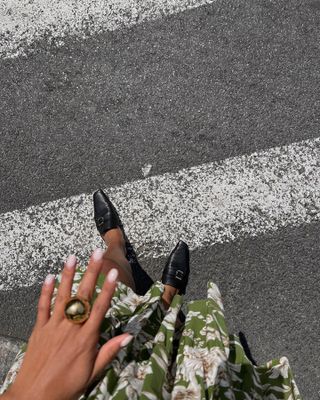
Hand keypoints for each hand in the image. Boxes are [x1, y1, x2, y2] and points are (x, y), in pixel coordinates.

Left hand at [2, 249, 131, 399]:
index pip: (100, 308)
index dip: (108, 289)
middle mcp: (71, 328)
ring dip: (67, 275)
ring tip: (72, 257)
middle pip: (83, 295)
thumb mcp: (92, 372)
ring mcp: (53, 326)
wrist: (34, 397)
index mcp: (86, 339)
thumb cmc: (66, 386)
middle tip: (96, 254)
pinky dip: (45, 291)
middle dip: (91, 272)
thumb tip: (128, 337)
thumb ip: (109, 351)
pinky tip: (49, 277)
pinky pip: (42, 307)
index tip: (114, 273)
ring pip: (62, 296)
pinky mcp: (39, 329)